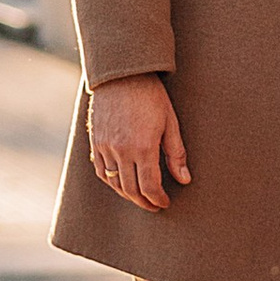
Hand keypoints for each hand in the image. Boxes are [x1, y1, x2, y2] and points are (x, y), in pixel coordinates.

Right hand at [89, 74, 189, 213]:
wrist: (122, 75)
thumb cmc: (151, 96)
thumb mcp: (170, 122)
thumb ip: (176, 154)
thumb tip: (184, 180)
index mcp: (143, 147)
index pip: (149, 186)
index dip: (158, 199)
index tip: (165, 202)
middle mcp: (121, 151)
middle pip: (131, 190)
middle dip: (144, 202)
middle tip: (154, 205)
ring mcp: (105, 147)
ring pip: (114, 183)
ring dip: (128, 195)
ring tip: (140, 197)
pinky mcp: (95, 142)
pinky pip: (101, 171)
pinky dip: (111, 182)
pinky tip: (121, 184)